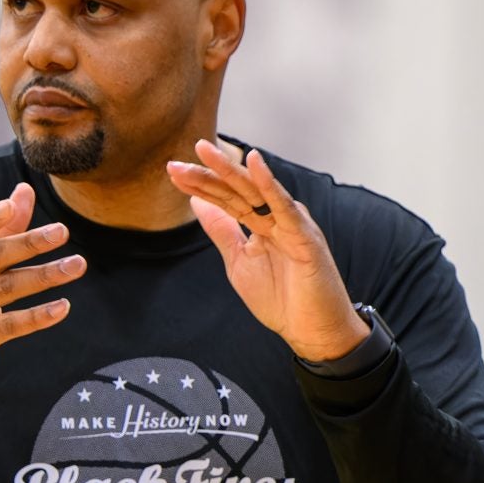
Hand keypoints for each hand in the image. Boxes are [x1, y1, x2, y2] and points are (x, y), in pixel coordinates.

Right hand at [0, 183, 84, 395]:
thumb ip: (0, 228)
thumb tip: (24, 189)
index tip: (11, 206)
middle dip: (30, 242)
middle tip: (62, 231)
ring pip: (8, 288)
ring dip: (46, 275)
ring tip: (78, 265)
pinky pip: (12, 325)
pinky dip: (39, 316)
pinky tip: (63, 306)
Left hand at [167, 140, 369, 361]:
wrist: (311, 330)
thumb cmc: (281, 298)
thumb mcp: (239, 261)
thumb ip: (221, 231)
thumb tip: (196, 202)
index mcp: (259, 223)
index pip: (225, 199)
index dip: (199, 186)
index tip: (172, 173)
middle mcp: (274, 217)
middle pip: (236, 189)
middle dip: (206, 174)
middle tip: (176, 161)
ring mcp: (291, 223)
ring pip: (254, 191)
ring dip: (228, 171)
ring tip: (204, 152)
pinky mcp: (304, 235)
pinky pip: (283, 205)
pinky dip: (269, 183)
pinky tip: (253, 162)